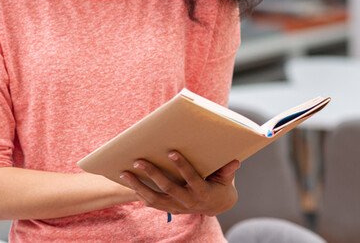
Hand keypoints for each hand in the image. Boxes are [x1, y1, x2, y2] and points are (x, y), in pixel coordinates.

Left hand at [119, 151, 239, 215]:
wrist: (217, 206)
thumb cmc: (220, 185)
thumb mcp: (226, 179)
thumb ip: (227, 171)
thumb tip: (235, 161)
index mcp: (202, 192)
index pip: (191, 178)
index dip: (182, 166)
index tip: (171, 151)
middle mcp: (188, 202)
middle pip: (167, 188)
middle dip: (152, 174)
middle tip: (138, 161)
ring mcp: (177, 207)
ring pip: (154, 198)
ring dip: (138, 186)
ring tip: (124, 173)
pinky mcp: (170, 208)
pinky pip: (152, 203)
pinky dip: (140, 194)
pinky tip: (129, 183)